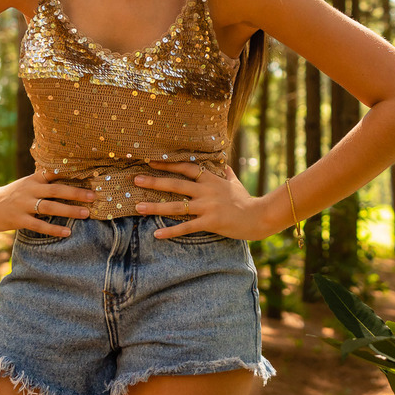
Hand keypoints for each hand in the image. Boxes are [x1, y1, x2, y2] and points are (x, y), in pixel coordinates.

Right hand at [0, 171, 95, 237]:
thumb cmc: (10, 196)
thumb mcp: (26, 185)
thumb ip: (44, 183)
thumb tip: (68, 182)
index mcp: (33, 179)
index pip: (56, 174)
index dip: (73, 175)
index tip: (91, 177)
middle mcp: (29, 190)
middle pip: (57, 190)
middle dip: (77, 193)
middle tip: (94, 196)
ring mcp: (23, 205)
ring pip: (50, 207)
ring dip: (70, 210)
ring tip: (86, 214)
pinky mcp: (18, 219)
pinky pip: (39, 225)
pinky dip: (54, 228)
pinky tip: (67, 232)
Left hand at [134, 163, 269, 240]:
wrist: (259, 216)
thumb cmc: (247, 200)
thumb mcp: (235, 183)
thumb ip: (226, 174)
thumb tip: (224, 164)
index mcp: (211, 179)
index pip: (187, 167)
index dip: (169, 163)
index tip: (152, 160)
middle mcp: (206, 191)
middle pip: (176, 184)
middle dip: (154, 181)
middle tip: (135, 180)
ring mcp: (207, 206)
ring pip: (177, 206)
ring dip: (155, 206)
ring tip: (138, 207)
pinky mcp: (210, 222)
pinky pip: (186, 227)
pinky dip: (171, 231)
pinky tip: (157, 234)